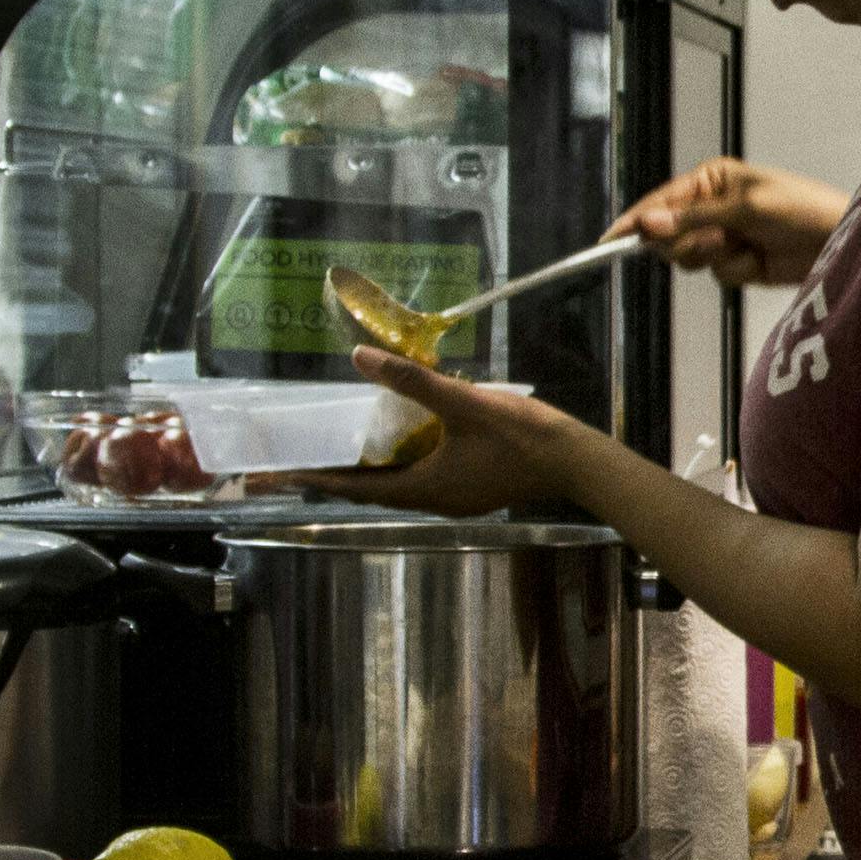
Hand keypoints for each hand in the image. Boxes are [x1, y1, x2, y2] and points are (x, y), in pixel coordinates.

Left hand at [260, 351, 573, 515]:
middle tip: (302, 461)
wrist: (575, 461)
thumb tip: (360, 357)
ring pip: (398, 487)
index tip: (285, 472)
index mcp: (425, 487)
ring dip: (369, 473)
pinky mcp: (471, 491)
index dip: (320, 478)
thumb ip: (411, 380)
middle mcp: (434, 501)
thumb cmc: (520, 435)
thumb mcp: (463, 401)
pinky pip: (422, 482)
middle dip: (336, 476)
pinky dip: (399, 468)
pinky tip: (398, 448)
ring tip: (340, 453)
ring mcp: (454, 500)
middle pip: (373, 490)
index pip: (357, 487)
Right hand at [608, 156, 848, 287]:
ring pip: (688, 258)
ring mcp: (722, 235)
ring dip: (714, 256)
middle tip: (719, 238)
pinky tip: (757, 260)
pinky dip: (734, 271)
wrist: (836, 241)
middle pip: (667, 235)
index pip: (661, 201)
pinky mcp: (736, 262)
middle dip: (688, 242)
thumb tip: (648, 224)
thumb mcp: (746, 208)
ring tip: (743, 245)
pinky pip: (715, 274)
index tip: (610, 241)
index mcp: (711, 179)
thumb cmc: (800, 209)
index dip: (635, 221)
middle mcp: (710, 206)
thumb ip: (695, 219)